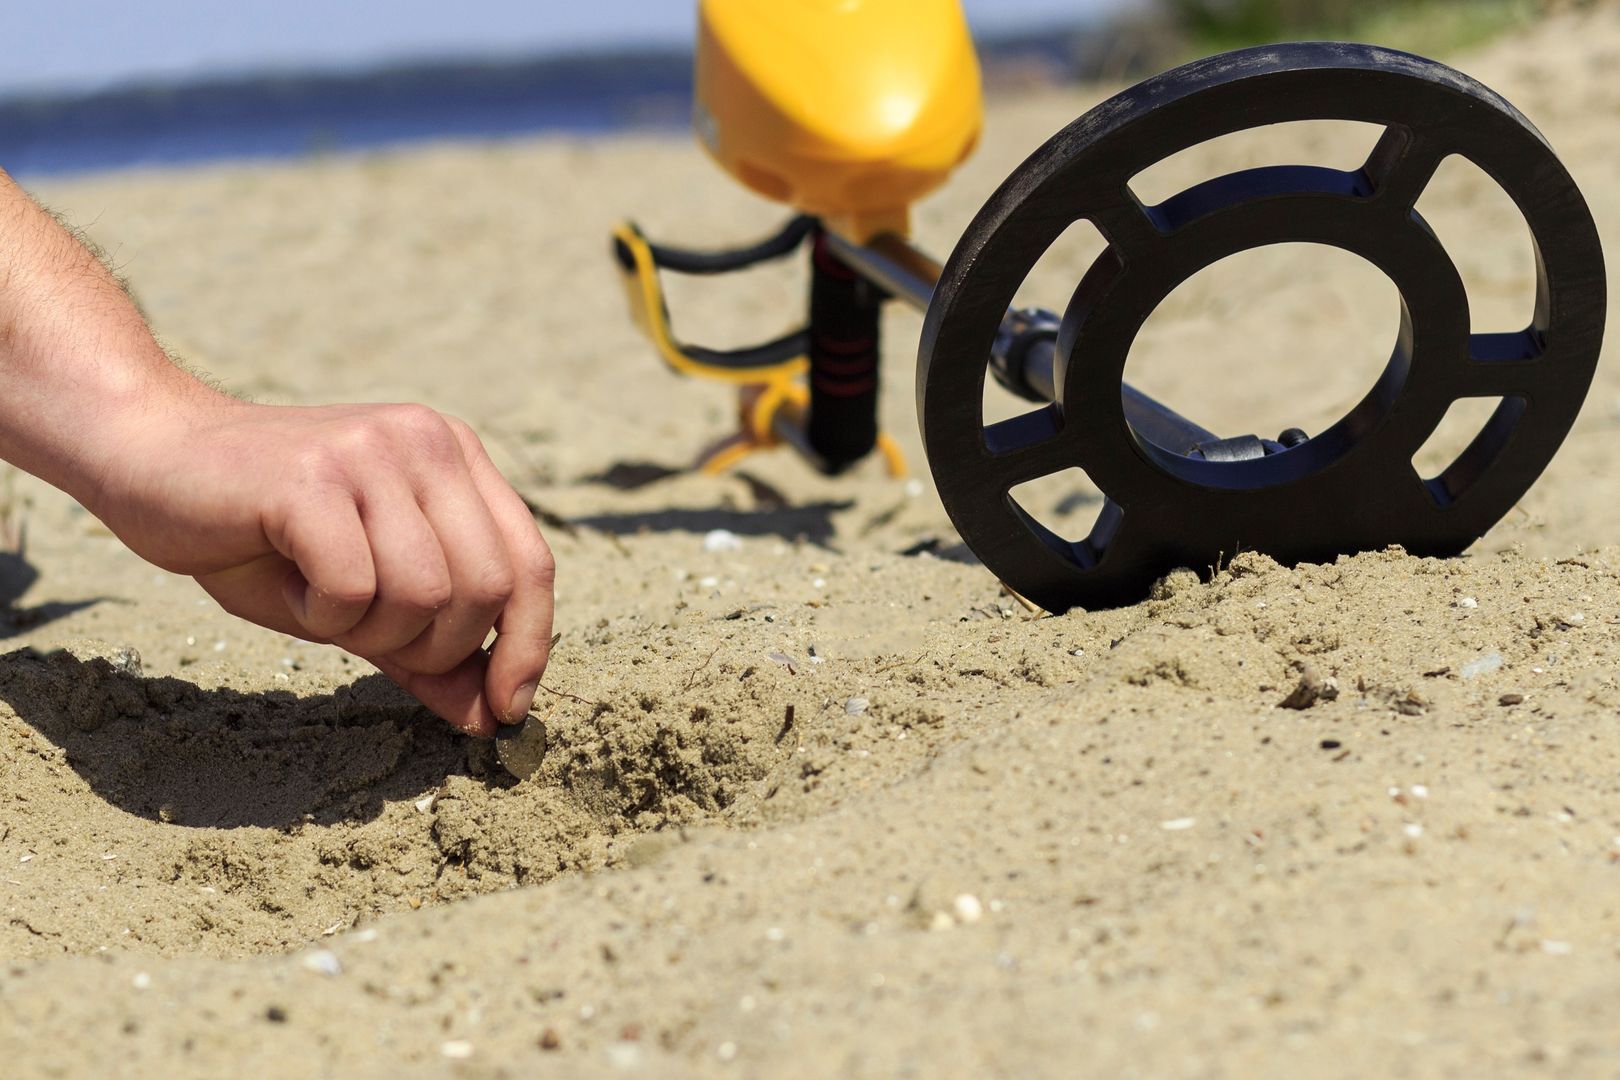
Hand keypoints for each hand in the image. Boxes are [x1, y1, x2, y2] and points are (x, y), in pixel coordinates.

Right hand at [92, 397, 554, 735]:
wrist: (151, 459)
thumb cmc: (263, 538)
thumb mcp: (364, 602)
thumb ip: (432, 651)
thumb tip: (495, 719)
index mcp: (457, 459)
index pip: (531, 564)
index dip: (528, 646)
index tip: (506, 711)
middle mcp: (428, 442)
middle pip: (486, 589)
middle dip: (434, 646)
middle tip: (367, 634)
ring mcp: (373, 450)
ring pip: (425, 595)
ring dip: (369, 630)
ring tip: (320, 598)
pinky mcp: (314, 477)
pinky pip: (354, 588)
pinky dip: (322, 613)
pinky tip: (288, 582)